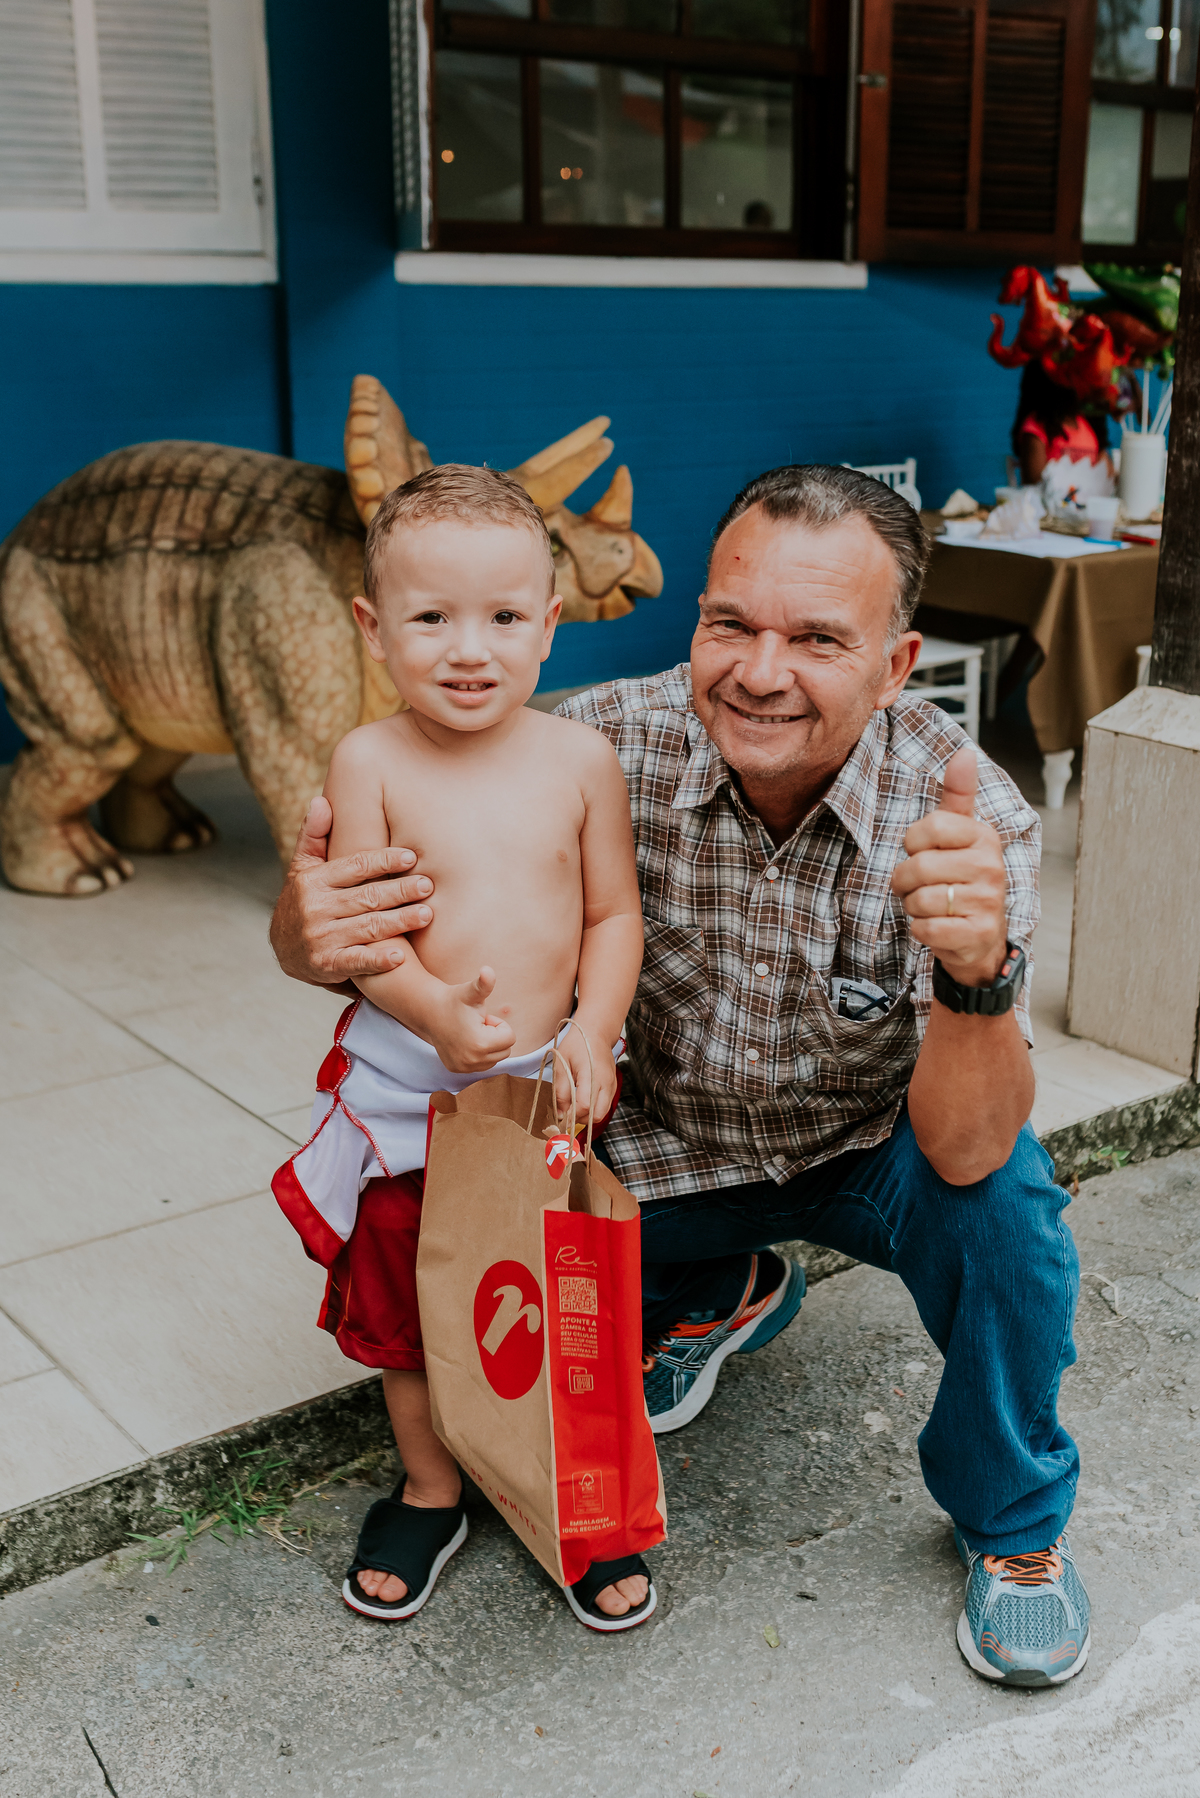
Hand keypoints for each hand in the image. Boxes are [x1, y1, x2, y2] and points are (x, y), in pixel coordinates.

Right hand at [269, 795, 434, 988]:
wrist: (283, 949)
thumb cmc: (304, 900)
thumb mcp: (302, 867)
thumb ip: (314, 835)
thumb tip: (321, 800)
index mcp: (313, 880)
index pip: (354, 867)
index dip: (383, 861)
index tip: (410, 856)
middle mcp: (316, 908)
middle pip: (366, 897)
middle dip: (399, 890)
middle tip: (428, 885)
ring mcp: (321, 938)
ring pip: (367, 927)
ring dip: (399, 921)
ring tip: (427, 914)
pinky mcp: (326, 966)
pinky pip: (356, 962)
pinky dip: (378, 961)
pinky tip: (400, 956)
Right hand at [431, 967, 515, 1073]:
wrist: (430, 1011)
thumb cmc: (455, 1000)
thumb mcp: (471, 992)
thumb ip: (484, 983)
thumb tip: (488, 970)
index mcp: (480, 1044)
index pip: (510, 1038)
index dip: (499, 1025)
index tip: (483, 1018)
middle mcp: (473, 1061)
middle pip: (505, 1051)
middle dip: (495, 1036)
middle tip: (477, 1024)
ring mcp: (464, 1068)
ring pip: (494, 1059)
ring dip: (488, 1045)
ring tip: (471, 1032)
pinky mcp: (458, 1070)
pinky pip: (482, 1065)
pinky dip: (479, 1054)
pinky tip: (465, 1041)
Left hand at [554, 1024, 617, 1129]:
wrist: (595, 1033)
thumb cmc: (576, 1046)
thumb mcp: (561, 1065)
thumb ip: (560, 1092)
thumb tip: (560, 1114)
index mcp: (592, 1075)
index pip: (584, 1106)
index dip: (571, 1115)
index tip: (561, 1117)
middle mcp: (606, 1082)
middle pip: (597, 1115)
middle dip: (580, 1119)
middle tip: (567, 1114)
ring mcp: (612, 1085)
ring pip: (602, 1114)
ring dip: (587, 1116)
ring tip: (573, 1108)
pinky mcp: (614, 1087)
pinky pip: (605, 1106)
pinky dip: (594, 1109)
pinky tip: (582, 1102)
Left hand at [891, 747, 1008, 986]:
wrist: (981, 936)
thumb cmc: (962, 877)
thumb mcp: (959, 834)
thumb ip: (957, 795)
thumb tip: (964, 753)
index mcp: (984, 836)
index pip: (927, 828)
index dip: (911, 844)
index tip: (922, 852)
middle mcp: (991, 866)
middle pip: (918, 867)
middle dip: (904, 881)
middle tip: (917, 886)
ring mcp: (988, 902)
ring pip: (919, 900)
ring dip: (912, 906)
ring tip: (930, 905)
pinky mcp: (978, 933)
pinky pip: (927, 929)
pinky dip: (921, 930)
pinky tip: (937, 926)